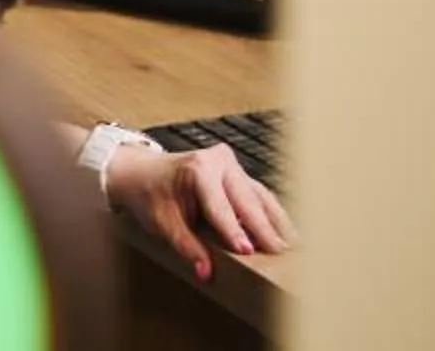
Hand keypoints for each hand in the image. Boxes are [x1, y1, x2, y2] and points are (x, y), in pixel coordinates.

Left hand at [103, 142, 294, 280]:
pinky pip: (258, 194)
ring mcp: (231, 165)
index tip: (250, 250)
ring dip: (276, 221)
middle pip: (247, 200)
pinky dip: (271, 213)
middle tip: (282, 253)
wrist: (140, 171)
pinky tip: (286, 232)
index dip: (235, 231)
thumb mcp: (161, 223)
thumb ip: (186, 246)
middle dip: (264, 228)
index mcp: (198, 170)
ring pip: (259, 196)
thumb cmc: (150, 195)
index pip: (220, 207)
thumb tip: (206, 271)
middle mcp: (218, 162)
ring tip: (294, 246)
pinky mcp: (238, 172)